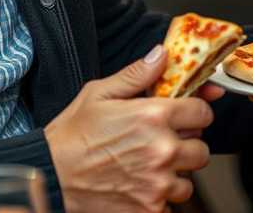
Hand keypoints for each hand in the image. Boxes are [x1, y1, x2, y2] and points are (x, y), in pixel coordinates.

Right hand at [45, 46, 217, 212]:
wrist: (49, 176)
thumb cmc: (71, 136)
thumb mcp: (99, 94)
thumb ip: (137, 74)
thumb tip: (162, 54)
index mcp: (153, 116)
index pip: (203, 113)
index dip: (195, 113)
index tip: (185, 117)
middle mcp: (162, 150)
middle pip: (201, 149)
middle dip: (186, 145)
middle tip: (163, 144)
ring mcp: (157, 184)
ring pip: (188, 181)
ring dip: (174, 175)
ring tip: (149, 168)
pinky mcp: (149, 210)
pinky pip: (171, 205)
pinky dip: (159, 199)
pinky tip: (139, 187)